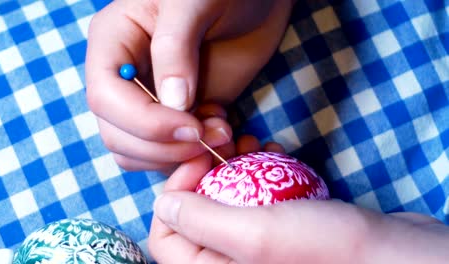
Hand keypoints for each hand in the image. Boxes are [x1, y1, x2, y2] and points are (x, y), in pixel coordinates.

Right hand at [85, 0, 293, 172]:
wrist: (255, 2)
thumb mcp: (193, 2)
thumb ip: (175, 48)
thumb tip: (172, 104)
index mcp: (114, 42)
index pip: (106, 98)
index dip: (145, 122)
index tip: (193, 127)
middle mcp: (124, 77)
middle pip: (118, 135)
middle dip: (164, 147)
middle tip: (214, 137)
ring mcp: (150, 101)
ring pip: (139, 153)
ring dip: (179, 157)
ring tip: (223, 133)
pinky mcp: (178, 117)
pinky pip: (170, 154)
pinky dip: (193, 158)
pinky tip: (223, 133)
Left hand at [149, 137, 448, 263]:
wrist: (391, 252)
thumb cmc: (327, 250)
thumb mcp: (255, 234)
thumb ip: (200, 221)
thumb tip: (163, 205)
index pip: (164, 237)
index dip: (175, 192)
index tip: (200, 160)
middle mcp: (229, 262)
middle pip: (194, 213)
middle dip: (206, 171)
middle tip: (226, 141)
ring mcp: (255, 246)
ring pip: (224, 199)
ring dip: (233, 165)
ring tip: (250, 142)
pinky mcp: (278, 228)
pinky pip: (253, 197)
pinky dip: (258, 171)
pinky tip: (272, 151)